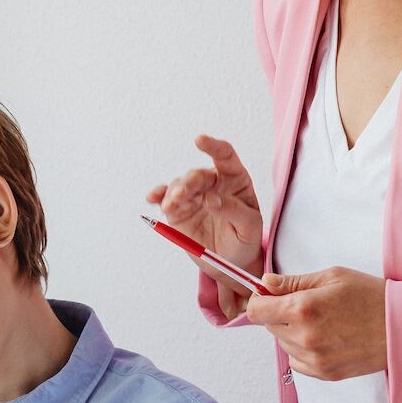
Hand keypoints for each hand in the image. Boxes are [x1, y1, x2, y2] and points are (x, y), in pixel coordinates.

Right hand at [146, 135, 264, 319]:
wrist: (230, 262)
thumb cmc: (245, 239)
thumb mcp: (250, 227)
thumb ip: (234, 211)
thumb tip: (213, 200)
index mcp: (235, 180)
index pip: (225, 156)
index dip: (213, 146)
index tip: (199, 140)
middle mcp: (213, 183)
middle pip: (197, 175)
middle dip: (187, 184)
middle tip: (180, 197)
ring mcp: (194, 194)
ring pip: (179, 185)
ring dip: (172, 194)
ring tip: (169, 206)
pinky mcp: (178, 208)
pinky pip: (165, 197)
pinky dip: (157, 196)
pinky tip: (152, 198)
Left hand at [246, 268, 387, 380]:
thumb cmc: (370, 296)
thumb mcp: (331, 277)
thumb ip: (293, 282)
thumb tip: (265, 284)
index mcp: (303, 308)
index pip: (256, 311)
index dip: (260, 300)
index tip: (270, 295)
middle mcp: (305, 337)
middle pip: (269, 326)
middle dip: (279, 313)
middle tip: (305, 304)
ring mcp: (315, 359)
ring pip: (283, 344)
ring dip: (291, 332)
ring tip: (320, 320)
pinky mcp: (325, 374)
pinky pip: (297, 362)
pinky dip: (302, 350)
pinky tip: (324, 337)